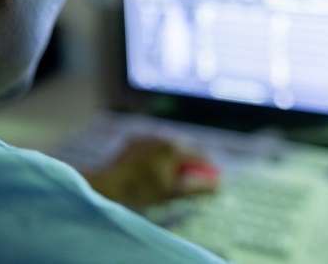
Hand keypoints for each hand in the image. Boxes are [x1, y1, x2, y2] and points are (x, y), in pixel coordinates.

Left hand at [82, 136, 218, 206]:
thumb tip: (219, 185)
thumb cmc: (142, 189)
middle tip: (187, 180)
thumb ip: (198, 188)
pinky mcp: (135, 138)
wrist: (108, 182)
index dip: (207, 169)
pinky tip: (150, 169)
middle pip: (186, 149)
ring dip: (173, 158)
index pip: (201, 156)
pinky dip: (157, 155)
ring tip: (167, 176)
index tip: (207, 181)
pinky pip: (153, 145)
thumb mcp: (173, 192)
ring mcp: (148, 135)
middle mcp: (163, 136)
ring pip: (169, 146)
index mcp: (175, 147)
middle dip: (189, 164)